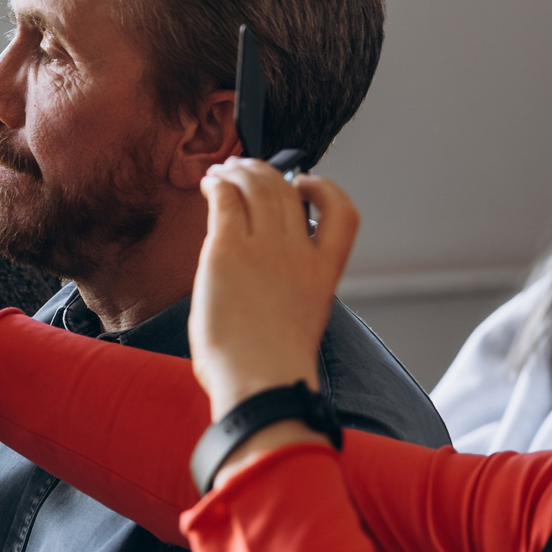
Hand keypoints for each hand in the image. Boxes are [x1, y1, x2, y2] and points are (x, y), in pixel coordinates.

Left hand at [190, 162, 359, 418]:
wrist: (261, 382)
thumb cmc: (270, 371)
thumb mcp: (297, 323)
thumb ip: (287, 292)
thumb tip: (258, 286)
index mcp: (323, 272)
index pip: (344, 213)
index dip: (325, 189)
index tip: (305, 185)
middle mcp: (298, 252)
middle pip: (287, 190)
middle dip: (265, 172)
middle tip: (244, 168)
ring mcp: (264, 248)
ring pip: (257, 185)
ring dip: (238, 170)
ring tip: (222, 171)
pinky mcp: (228, 250)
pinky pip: (224, 199)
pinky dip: (217, 184)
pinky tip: (207, 185)